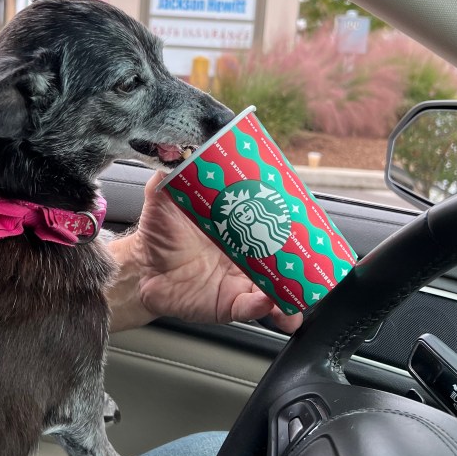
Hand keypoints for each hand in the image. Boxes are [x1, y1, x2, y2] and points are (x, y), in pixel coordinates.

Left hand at [128, 173, 302, 333]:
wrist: (141, 269)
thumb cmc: (157, 233)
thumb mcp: (164, 197)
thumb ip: (171, 171)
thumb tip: (175, 147)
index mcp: (236, 228)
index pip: (269, 224)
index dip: (289, 223)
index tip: (306, 221)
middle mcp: (243, 255)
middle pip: (280, 258)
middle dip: (301, 261)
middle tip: (315, 258)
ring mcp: (238, 281)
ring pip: (273, 289)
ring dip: (291, 292)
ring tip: (302, 293)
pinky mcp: (226, 304)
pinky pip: (249, 308)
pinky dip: (260, 307)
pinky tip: (269, 302)